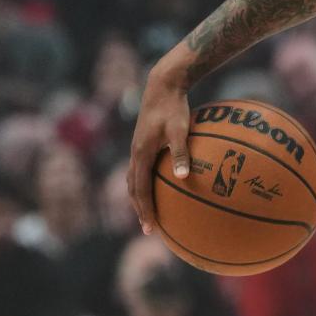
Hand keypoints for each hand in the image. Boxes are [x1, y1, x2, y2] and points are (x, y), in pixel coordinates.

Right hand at [125, 64, 194, 235]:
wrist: (162, 87)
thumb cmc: (174, 108)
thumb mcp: (180, 130)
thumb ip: (181, 153)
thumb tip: (183, 177)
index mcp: (141, 154)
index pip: (140, 190)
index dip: (145, 210)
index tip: (151, 228)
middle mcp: (135, 154)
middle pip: (133, 189)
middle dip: (140, 209)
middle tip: (149, 228)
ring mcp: (137, 148)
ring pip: (133, 180)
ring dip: (139, 197)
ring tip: (149, 211)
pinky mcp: (143, 142)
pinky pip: (141, 169)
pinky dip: (144, 182)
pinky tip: (160, 185)